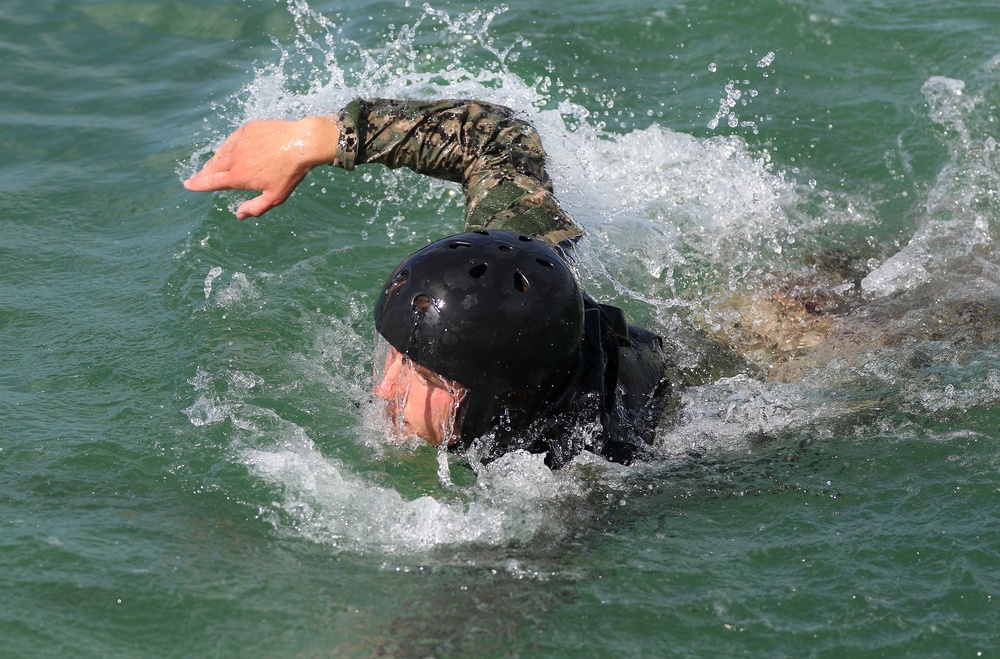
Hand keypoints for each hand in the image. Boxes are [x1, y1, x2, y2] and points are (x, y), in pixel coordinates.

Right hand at [184, 116, 339, 218]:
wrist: (302, 142)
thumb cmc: (291, 173)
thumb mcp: (275, 197)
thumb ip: (255, 208)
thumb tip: (239, 216)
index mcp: (238, 177)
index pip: (211, 182)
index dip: (198, 184)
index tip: (188, 185)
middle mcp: (234, 158)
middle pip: (212, 167)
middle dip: (203, 174)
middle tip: (196, 178)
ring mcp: (240, 141)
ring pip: (221, 152)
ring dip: (215, 161)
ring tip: (212, 166)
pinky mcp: (248, 129)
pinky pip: (232, 139)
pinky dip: (228, 147)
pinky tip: (228, 150)